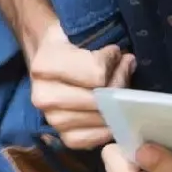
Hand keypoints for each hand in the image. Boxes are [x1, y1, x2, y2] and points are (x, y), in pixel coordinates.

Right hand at [28, 22, 134, 150]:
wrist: (45, 57)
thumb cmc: (66, 42)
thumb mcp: (79, 31)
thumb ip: (104, 45)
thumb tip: (129, 62)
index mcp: (44, 66)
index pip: (97, 74)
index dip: (113, 62)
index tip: (114, 53)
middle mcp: (43, 96)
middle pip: (100, 100)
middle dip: (119, 85)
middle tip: (124, 71)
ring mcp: (51, 119)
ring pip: (99, 120)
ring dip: (115, 106)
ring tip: (117, 90)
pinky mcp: (60, 135)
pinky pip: (90, 139)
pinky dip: (104, 129)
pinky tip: (110, 114)